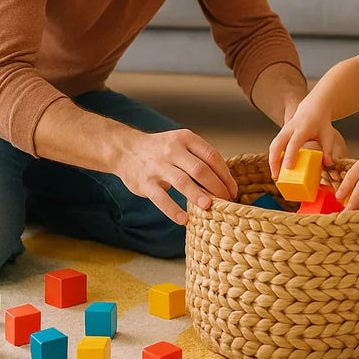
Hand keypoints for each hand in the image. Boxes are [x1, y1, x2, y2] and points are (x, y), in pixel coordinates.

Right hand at [113, 129, 237, 224]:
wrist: (126, 149)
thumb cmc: (161, 150)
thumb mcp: (181, 144)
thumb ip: (200, 158)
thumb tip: (225, 182)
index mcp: (186, 139)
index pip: (212, 156)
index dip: (225, 175)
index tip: (233, 190)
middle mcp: (173, 150)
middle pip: (200, 169)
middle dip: (217, 187)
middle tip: (226, 201)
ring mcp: (158, 166)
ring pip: (182, 181)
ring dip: (197, 195)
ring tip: (209, 207)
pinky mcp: (145, 182)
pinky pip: (160, 197)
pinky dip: (172, 209)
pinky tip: (183, 219)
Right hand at [268, 101, 340, 178]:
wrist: (313, 107)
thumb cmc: (321, 122)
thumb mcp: (327, 135)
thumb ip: (327, 150)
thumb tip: (327, 164)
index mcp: (303, 128)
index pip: (294, 143)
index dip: (290, 155)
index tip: (288, 167)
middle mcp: (290, 128)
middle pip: (277, 144)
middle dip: (274, 161)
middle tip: (276, 176)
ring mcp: (284, 130)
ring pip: (273, 145)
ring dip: (272, 160)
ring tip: (275, 176)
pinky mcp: (282, 133)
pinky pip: (275, 145)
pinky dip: (273, 156)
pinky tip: (277, 168)